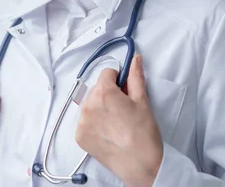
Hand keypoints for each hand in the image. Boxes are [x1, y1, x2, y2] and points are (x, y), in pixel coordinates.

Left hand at [75, 54, 162, 186]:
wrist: (141, 165)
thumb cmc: (144, 134)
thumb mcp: (142, 101)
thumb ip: (135, 77)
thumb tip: (135, 59)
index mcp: (104, 93)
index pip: (106, 74)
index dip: (118, 80)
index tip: (124, 89)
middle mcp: (88, 105)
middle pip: (97, 89)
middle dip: (108, 94)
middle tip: (123, 109)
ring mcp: (81, 122)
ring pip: (90, 104)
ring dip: (100, 108)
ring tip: (116, 122)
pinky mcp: (79, 136)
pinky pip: (84, 121)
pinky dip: (94, 123)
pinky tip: (108, 131)